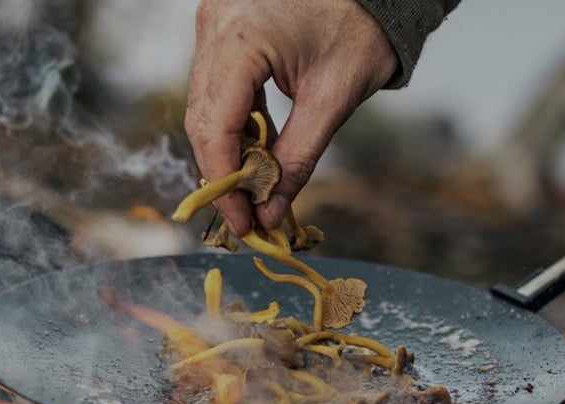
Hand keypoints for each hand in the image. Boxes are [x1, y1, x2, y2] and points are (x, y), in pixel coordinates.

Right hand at [184, 0, 396, 234]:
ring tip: (258, 186)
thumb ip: (298, 159)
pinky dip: (236, 120)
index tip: (244, 223)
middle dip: (224, 173)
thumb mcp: (333, 99)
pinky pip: (217, 84)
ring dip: (229, 149)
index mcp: (239, 37)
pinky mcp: (222, 25)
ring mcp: (214, 21)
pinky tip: (259, 147)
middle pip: (202, 118)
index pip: (214, 128)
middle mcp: (215, 25)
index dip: (225, 184)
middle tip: (249, 213)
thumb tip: (270, 211)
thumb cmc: (362, 27)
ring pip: (205, 104)